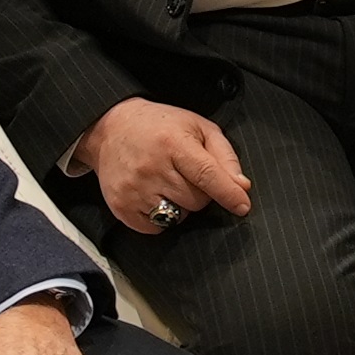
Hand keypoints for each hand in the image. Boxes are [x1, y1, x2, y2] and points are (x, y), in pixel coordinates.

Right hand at [73, 97, 250, 233]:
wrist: (111, 129)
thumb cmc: (160, 127)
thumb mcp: (198, 128)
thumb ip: (224, 156)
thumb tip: (241, 186)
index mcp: (173, 143)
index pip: (207, 175)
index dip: (228, 194)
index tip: (243, 206)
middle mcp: (151, 167)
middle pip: (196, 200)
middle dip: (200, 192)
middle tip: (186, 174)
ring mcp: (134, 189)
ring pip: (178, 216)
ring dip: (181, 205)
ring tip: (168, 182)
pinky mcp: (121, 206)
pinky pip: (155, 228)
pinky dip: (161, 218)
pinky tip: (154, 195)